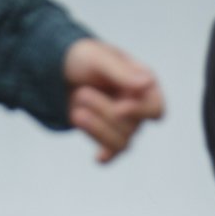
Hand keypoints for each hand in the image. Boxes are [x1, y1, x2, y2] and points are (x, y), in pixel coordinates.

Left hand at [61, 38, 163, 161]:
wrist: (58, 71)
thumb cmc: (82, 58)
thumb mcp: (98, 58)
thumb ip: (121, 72)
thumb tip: (148, 82)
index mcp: (143, 83)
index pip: (156, 108)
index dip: (140, 112)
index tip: (119, 108)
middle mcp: (138, 105)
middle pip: (132, 126)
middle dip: (104, 111)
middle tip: (81, 93)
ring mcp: (123, 123)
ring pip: (121, 142)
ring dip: (96, 128)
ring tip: (76, 111)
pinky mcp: (106, 136)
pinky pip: (112, 153)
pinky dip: (106, 156)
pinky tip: (97, 157)